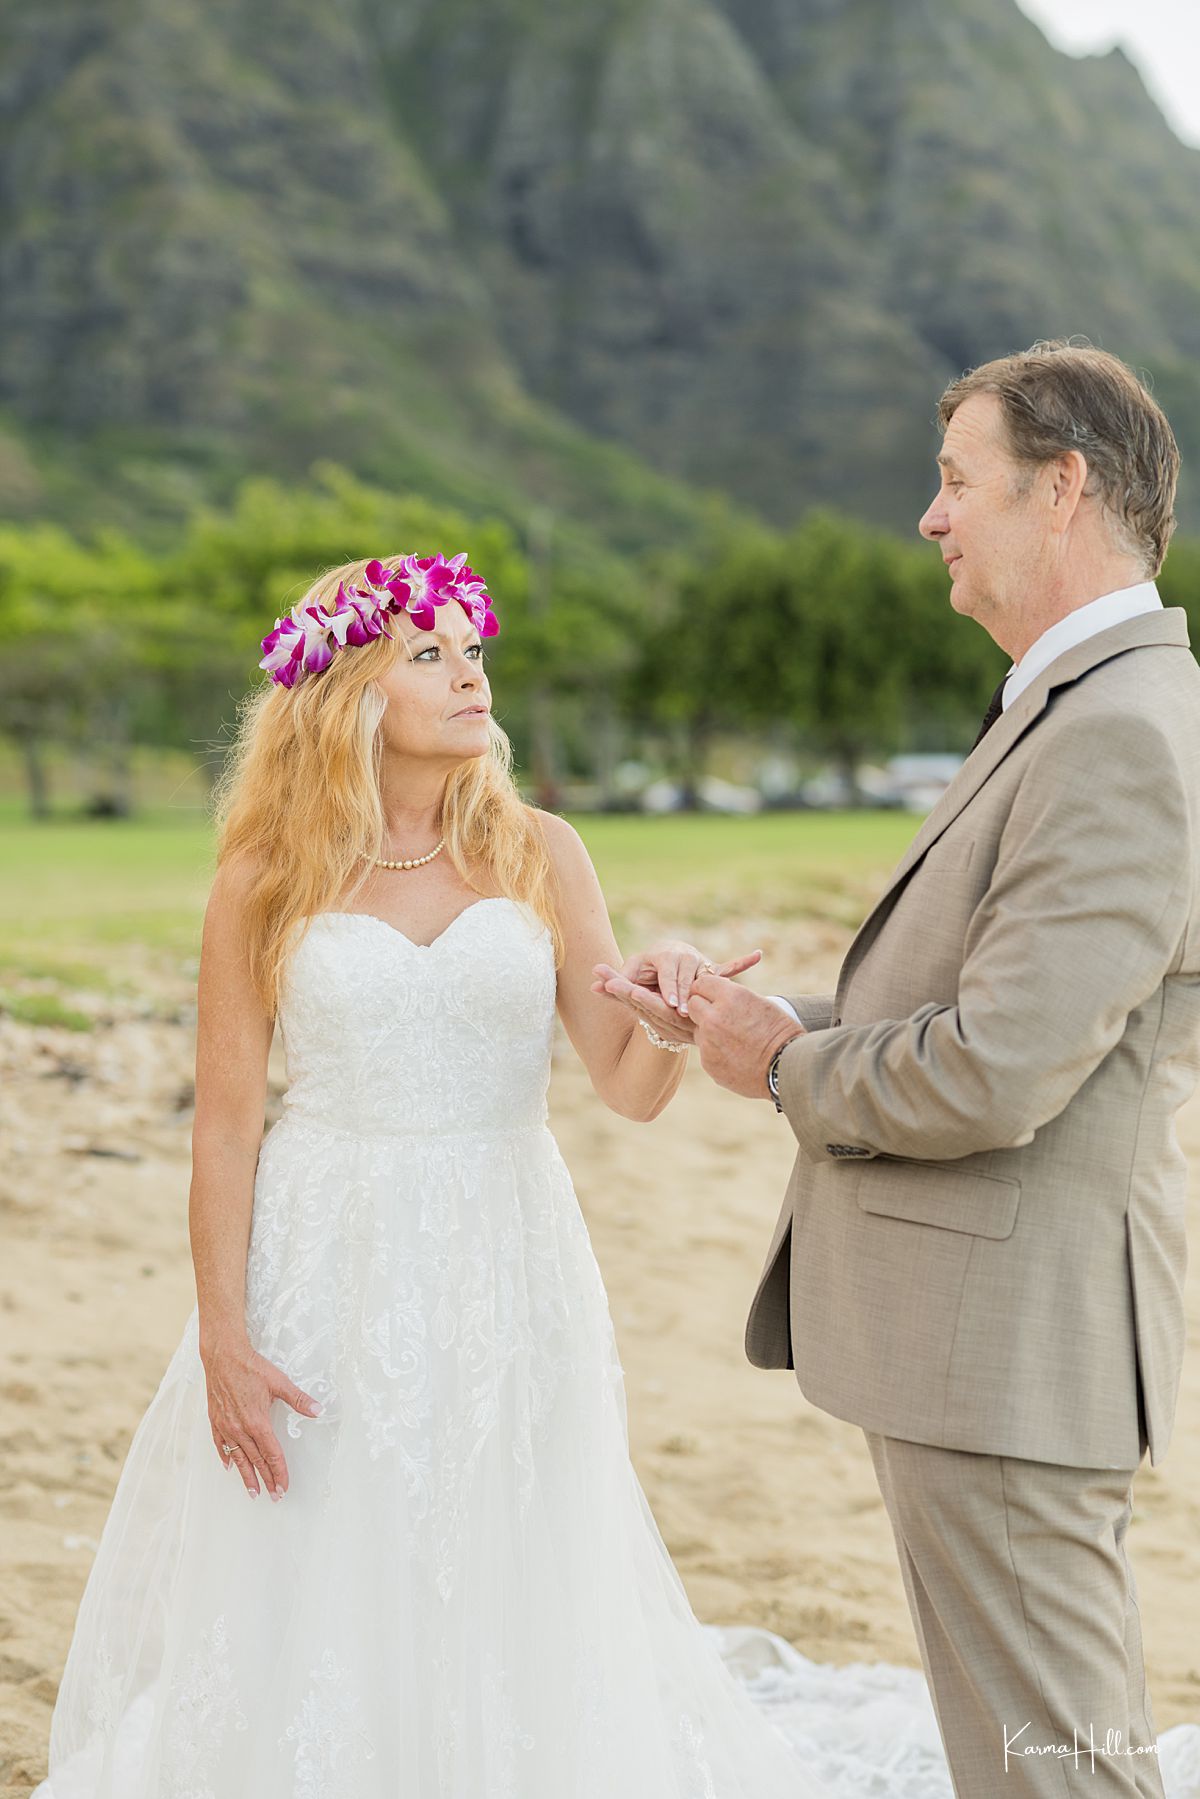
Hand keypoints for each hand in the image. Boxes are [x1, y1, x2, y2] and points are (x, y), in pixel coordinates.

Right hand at [201, 1332, 320, 1500]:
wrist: (223, 1355)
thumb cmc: (251, 1367)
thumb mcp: (279, 1382)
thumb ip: (299, 1399)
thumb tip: (319, 1410)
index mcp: (258, 1422)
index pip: (272, 1454)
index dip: (279, 1472)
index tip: (284, 1487)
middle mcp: (240, 1428)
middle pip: (256, 1460)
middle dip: (266, 1480)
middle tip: (274, 1497)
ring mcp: (226, 1426)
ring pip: (238, 1457)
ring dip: (246, 1476)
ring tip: (253, 1491)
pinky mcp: (215, 1420)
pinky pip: (220, 1444)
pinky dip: (226, 1456)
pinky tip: (229, 1467)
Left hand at [590, 941, 762, 1026]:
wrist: (664, 959)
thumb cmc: (644, 969)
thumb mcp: (630, 975)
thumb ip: (614, 982)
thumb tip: (590, 985)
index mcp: (665, 957)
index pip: (667, 976)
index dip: (668, 990)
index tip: (670, 1004)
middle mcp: (684, 957)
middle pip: (687, 979)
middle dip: (685, 995)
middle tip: (683, 1011)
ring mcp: (700, 963)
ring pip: (707, 979)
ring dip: (712, 989)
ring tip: (715, 998)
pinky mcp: (712, 970)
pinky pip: (729, 966)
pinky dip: (743, 961)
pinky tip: (757, 955)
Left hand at [685, 970, 805, 1098]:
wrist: (787, 1067)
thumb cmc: (780, 1033)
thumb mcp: (761, 1004)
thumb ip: (734, 998)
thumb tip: (718, 995)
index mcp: (731, 997)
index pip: (701, 983)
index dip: (708, 989)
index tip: (713, 995)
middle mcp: (714, 1017)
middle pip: (693, 1005)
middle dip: (702, 1008)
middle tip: (718, 1015)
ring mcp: (709, 1042)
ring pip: (698, 1030)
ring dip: (709, 1031)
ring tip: (734, 1039)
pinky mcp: (708, 1062)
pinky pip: (706, 1051)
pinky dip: (716, 1052)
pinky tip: (736, 1055)